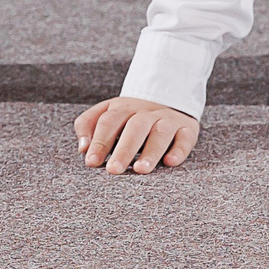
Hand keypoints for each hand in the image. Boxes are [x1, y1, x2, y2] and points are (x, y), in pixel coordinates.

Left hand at [75, 96, 199, 174]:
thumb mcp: (107, 113)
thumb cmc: (130, 116)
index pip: (109, 121)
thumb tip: (82, 148)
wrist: (168, 97)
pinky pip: (185, 138)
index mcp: (123, 107)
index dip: (99, 141)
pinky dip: (179, 150)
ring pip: (160, 133)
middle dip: (124, 149)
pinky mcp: (186, 128)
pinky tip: (170, 162)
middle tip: (114, 170)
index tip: (91, 161)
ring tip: (140, 170)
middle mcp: (146, 112)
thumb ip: (88, 125)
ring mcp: (167, 119)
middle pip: (134, 127)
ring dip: (150, 151)